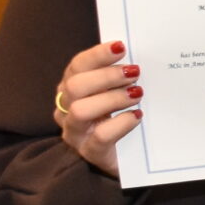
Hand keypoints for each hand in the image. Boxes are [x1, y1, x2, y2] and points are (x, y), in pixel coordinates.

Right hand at [54, 40, 143, 175]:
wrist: (125, 157)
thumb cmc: (120, 117)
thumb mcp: (117, 92)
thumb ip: (120, 75)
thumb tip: (136, 55)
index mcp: (72, 88)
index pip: (77, 66)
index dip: (98, 55)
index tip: (121, 47)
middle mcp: (67, 110)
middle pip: (75, 86)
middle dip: (107, 76)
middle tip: (134, 73)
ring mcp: (76, 133)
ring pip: (81, 110)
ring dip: (112, 98)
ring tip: (137, 94)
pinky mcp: (90, 153)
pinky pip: (100, 137)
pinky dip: (120, 123)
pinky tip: (137, 116)